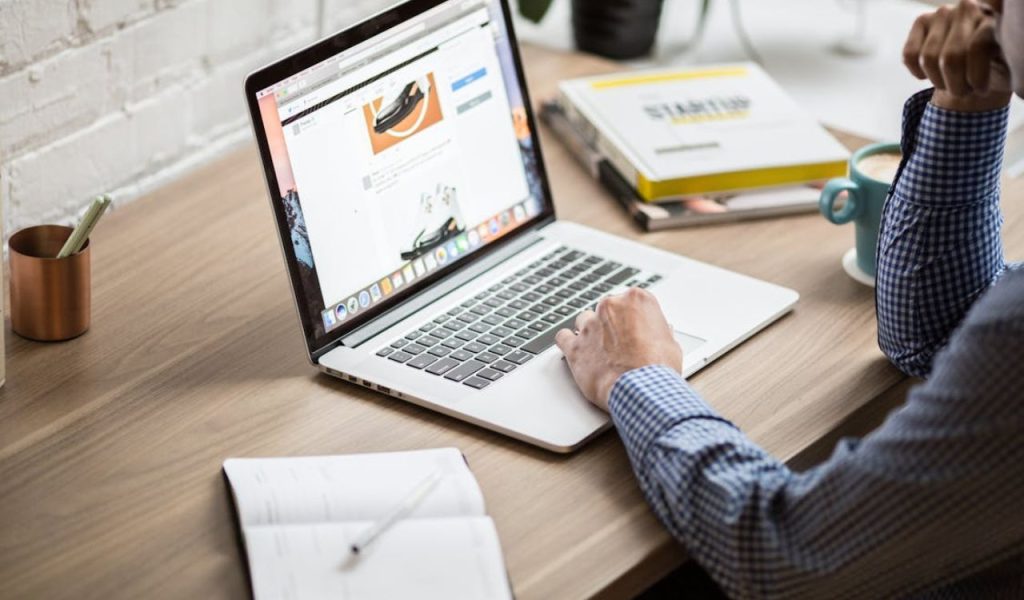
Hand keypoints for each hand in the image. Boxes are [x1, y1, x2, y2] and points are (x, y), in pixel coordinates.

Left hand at [555, 288, 682, 411]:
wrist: (641, 390)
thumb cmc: (658, 368)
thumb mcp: (671, 344)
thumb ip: (659, 332)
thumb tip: (659, 332)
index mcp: (636, 299)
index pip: (631, 301)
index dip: (634, 318)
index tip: (636, 330)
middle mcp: (610, 306)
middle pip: (607, 309)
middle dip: (612, 324)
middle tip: (621, 344)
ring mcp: (590, 324)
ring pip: (584, 320)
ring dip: (591, 332)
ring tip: (600, 350)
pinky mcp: (575, 346)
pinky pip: (563, 337)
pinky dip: (568, 343)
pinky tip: (576, 350)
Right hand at [903, 0, 1011, 111]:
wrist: (978, 63)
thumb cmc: (996, 68)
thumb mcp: (1008, 68)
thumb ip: (1004, 61)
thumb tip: (988, 56)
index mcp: (995, 18)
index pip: (977, 48)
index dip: (976, 78)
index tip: (981, 91)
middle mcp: (969, 8)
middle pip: (950, 58)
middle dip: (955, 84)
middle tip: (964, 92)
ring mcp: (943, 13)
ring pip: (928, 58)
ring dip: (938, 81)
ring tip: (951, 84)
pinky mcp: (922, 21)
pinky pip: (910, 55)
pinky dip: (919, 72)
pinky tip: (932, 74)